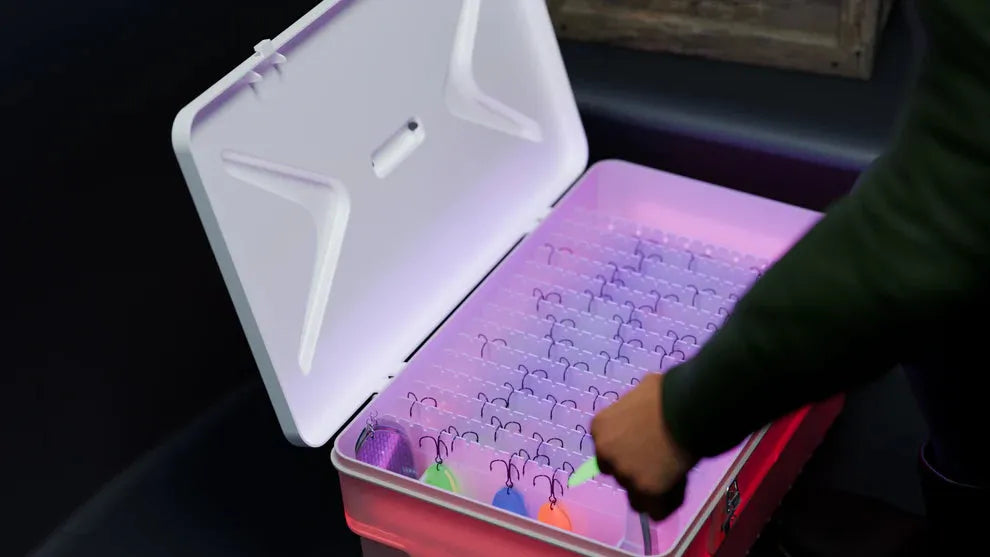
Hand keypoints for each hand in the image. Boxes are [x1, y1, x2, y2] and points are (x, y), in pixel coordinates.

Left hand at [590, 372, 695, 519]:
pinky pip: (655, 511)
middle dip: (636, 470)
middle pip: (617, 472)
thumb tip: (642, 409)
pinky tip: (678, 490)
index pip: (607, 450)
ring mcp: (625, 474)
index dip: (628, 449)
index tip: (645, 445)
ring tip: (672, 477)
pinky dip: (666, 505)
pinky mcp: (647, 490)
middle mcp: (605, 453)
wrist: (686, 408)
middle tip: (659, 461)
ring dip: (650, 489)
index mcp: (600, 428)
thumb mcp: (640, 394)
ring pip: (634, 496)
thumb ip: (633, 410)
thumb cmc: (667, 393)